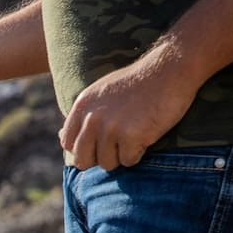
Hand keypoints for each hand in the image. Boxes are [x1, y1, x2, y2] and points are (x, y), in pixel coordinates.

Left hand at [58, 42, 203, 169]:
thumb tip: (62, 138)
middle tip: (118, 144)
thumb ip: (83, 116)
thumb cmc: (138, 83)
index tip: (100, 142)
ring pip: (107, 163)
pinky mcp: (131, 136)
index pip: (68, 143)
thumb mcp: (101, 92)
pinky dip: (139, 152)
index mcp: (82, 106)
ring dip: (122, 155)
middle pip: (84, 160)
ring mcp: (111, 128)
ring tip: (135, 133)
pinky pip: (129, 161)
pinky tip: (146, 133)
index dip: (84, 148)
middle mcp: (92, 118)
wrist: (170, 68)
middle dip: (100, 157)